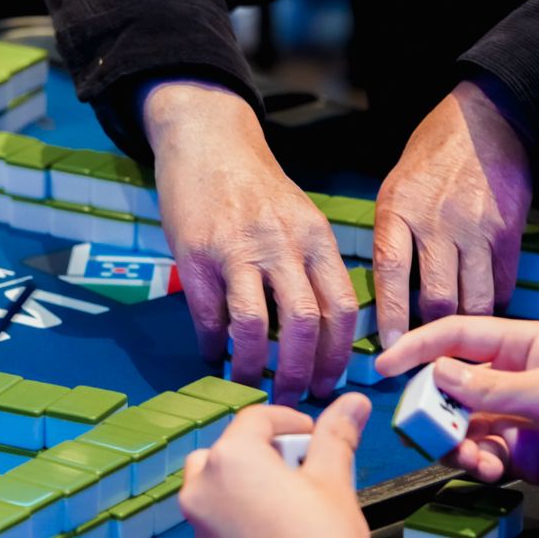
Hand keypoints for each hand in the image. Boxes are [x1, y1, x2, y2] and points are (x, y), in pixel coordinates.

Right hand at [143, 82, 358, 404]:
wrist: (207, 140)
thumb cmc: (254, 186)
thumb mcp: (298, 217)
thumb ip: (310, 265)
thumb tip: (319, 331)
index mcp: (315, 238)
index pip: (342, 308)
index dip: (339, 356)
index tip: (330, 384)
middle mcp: (281, 244)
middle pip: (304, 324)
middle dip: (301, 373)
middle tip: (292, 397)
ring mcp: (236, 249)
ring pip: (256, 326)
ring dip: (253, 367)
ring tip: (249, 383)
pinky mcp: (196, 253)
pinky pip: (208, 315)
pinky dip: (212, 344)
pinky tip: (212, 355)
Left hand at [181, 393, 370, 537]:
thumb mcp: (332, 484)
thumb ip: (336, 437)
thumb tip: (353, 402)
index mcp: (232, 457)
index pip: (257, 418)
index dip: (290, 421)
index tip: (315, 435)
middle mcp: (203, 483)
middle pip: (231, 446)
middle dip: (267, 451)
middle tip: (306, 470)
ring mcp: (198, 517)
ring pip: (218, 478)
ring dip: (251, 477)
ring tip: (292, 497)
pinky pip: (216, 510)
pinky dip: (240, 505)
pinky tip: (276, 522)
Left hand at [373, 81, 531, 348]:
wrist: (483, 123)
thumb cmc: (429, 161)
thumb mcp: (392, 190)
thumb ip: (391, 236)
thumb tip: (384, 290)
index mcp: (398, 211)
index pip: (389, 271)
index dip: (389, 315)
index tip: (390, 346)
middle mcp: (436, 223)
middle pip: (435, 296)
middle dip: (431, 329)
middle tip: (425, 347)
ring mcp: (476, 229)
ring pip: (473, 298)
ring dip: (464, 322)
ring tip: (455, 334)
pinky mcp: (508, 232)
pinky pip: (502, 283)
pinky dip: (492, 301)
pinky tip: (481, 305)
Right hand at [376, 316, 538, 498]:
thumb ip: (491, 386)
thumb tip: (438, 375)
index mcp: (518, 345)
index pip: (455, 336)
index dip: (417, 347)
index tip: (384, 365)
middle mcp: (506, 376)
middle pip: (447, 383)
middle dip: (434, 405)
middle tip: (425, 425)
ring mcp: (508, 414)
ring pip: (457, 421)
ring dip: (453, 440)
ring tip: (467, 455)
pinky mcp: (514, 451)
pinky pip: (476, 452)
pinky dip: (473, 462)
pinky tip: (487, 468)